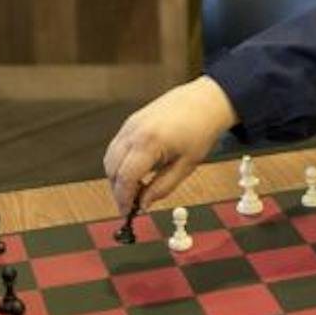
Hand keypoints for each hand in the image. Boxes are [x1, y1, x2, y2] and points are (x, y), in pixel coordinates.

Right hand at [103, 76, 237, 213]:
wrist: (205, 101)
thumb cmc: (200, 130)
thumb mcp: (186, 165)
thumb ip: (162, 187)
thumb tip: (144, 204)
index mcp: (149, 143)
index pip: (125, 177)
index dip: (124, 198)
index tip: (128, 213)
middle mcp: (134, 131)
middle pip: (112, 168)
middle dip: (117, 190)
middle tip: (130, 205)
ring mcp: (130, 124)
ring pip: (110, 157)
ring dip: (117, 176)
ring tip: (135, 189)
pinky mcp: (131, 121)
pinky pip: (116, 146)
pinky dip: (119, 162)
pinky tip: (136, 172)